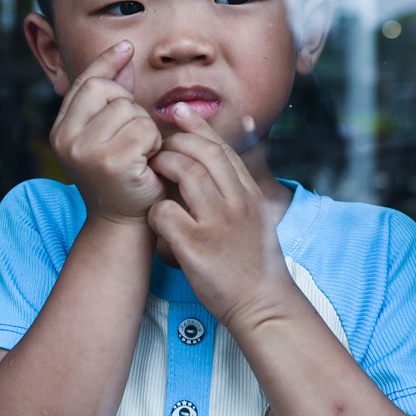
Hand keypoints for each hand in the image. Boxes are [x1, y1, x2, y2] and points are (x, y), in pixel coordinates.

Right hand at [50, 41, 163, 223]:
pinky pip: (144, 129)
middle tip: (132, 139)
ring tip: (139, 154)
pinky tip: (147, 162)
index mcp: (60, 130)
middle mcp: (65, 139)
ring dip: (144, 128)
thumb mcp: (110, 132)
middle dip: (129, 106)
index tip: (127, 47)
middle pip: (107, 90)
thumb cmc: (122, 176)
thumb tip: (123, 51)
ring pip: (129, 109)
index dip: (107, 62)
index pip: (85, 82)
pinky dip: (153, 143)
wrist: (124, 223)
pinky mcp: (111, 162)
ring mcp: (85, 151)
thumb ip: (114, 95)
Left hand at [147, 104, 291, 324]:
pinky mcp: (196, 247)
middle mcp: (237, 203)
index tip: (179, 111)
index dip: (198, 126)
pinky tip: (155, 217)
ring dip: (164, 168)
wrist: (262, 303)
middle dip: (176, 143)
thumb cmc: (253, 260)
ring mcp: (217, 224)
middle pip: (204, 153)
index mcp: (249, 194)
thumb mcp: (256, 216)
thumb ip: (240, 185)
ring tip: (152, 173)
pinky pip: (165, 214)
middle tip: (158, 147)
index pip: (222, 148)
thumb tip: (236, 147)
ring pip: (186, 175)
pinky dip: (155, 210)